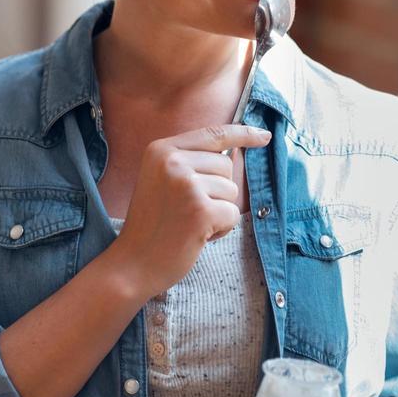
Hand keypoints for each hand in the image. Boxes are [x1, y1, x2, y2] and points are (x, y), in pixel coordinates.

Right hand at [112, 124, 270, 298]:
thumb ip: (192, 162)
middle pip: (226, 165)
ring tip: (189, 223)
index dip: (243, 133)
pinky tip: (197, 236)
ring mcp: (186, 185)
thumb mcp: (163, 180)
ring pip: (231, 190)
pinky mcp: (200, 211)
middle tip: (188, 210)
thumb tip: (235, 151)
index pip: (213, 133)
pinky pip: (232, 213)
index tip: (265, 136)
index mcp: (161, 149)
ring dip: (219, 211)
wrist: (132, 263)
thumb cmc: (153, 224)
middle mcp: (172, 161)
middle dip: (218, 191)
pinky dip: (222, 229)